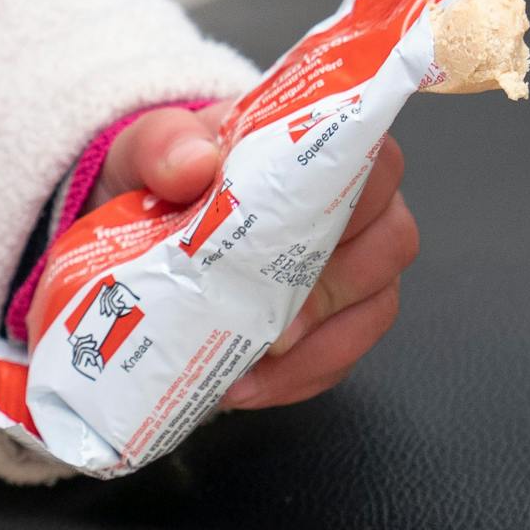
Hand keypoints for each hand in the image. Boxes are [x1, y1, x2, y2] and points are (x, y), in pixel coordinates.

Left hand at [89, 104, 420, 412]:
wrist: (139, 227)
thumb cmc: (163, 176)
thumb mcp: (147, 149)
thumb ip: (164, 144)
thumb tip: (193, 164)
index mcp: (313, 146)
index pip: (371, 155)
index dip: (354, 194)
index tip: (304, 233)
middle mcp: (351, 204)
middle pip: (389, 240)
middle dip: (332, 290)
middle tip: (274, 325)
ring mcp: (349, 265)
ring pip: (375, 306)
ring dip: (319, 345)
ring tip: (255, 365)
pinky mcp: (333, 319)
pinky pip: (344, 355)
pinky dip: (301, 376)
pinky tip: (251, 385)